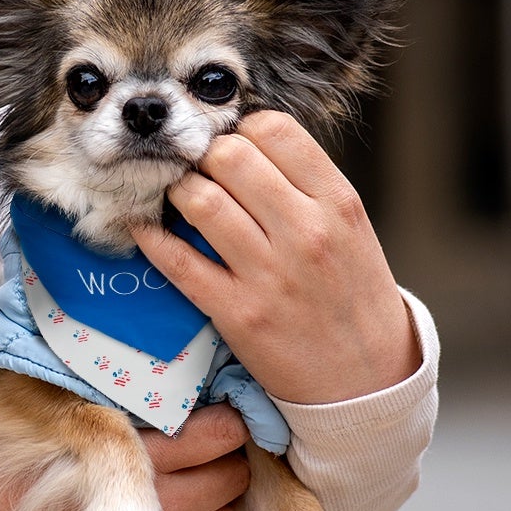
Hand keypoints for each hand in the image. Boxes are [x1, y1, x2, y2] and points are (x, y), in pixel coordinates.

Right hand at [0, 405, 251, 510]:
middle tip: (206, 439)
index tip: (214, 407)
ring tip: (196, 473)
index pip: (219, 434)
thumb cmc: (12, 472)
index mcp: (135, 459)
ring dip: (219, 490)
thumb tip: (136, 345)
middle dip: (226, 453)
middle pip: (232, 474)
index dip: (225, 417)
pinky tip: (185, 509)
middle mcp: (161, 506)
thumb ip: (88, 382)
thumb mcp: (42, 414)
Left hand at [134, 111, 420, 404]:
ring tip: (178, 199)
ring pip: (200, 200)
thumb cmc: (352, 295)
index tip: (232, 148)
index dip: (241, 131)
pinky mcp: (237, 313)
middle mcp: (306, 231)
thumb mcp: (349, 228)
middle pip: (229, 156)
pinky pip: (176, 261)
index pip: (274, 131)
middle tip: (199, 173)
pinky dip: (151, 237)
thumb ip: (304, 185)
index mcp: (338, 202)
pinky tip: (143, 228)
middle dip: (204, 157)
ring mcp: (270, 274)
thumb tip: (242, 142)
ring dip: (177, 192)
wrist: (367, 379)